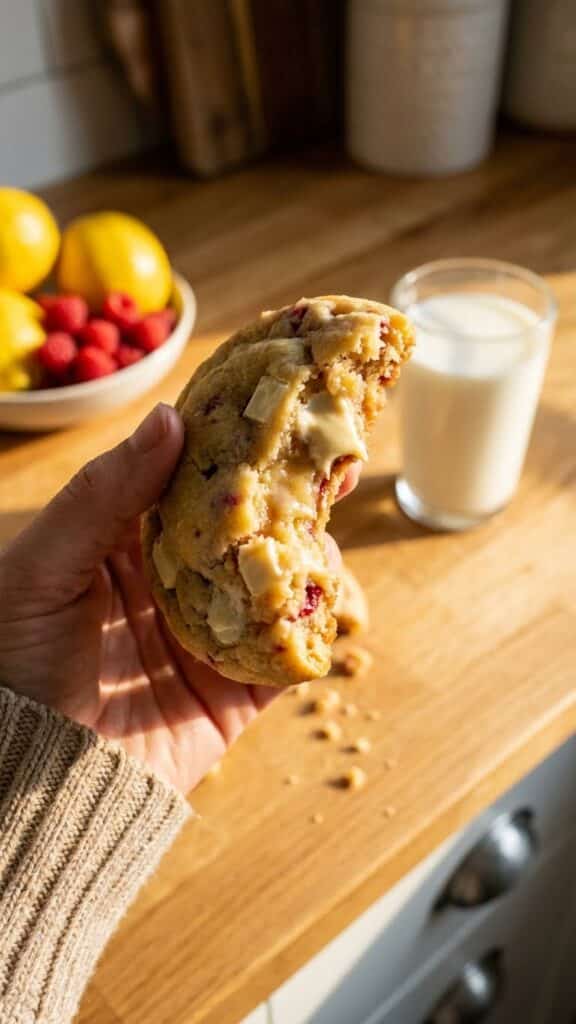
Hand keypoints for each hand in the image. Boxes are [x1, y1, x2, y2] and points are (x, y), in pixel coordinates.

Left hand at [0, 404, 357, 793]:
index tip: (271, 414)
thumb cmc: (18, 663)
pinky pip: (284, 654)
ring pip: (271, 584)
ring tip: (329, 520)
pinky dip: (310, 624)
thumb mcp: (44, 567)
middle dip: (284, 496)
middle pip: (239, 529)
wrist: (34, 779)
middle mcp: (172, 585)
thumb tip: (170, 418)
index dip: (227, 448)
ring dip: (305, 552)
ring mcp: (208, 637)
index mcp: (123, 547)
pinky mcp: (234, 692)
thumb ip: (102, 495)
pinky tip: (326, 592)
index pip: (184, 483)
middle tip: (328, 461)